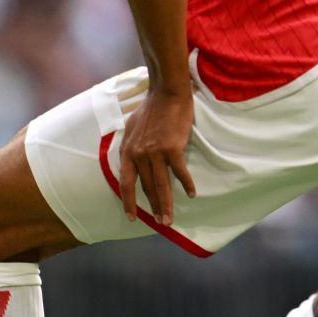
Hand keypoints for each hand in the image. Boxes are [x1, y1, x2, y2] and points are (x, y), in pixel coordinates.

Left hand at [116, 87, 196, 225]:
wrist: (166, 93)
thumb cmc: (151, 107)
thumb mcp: (131, 127)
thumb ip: (130, 146)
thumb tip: (129, 158)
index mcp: (128, 151)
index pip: (126, 183)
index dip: (128, 202)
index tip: (132, 217)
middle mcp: (139, 155)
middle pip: (147, 188)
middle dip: (153, 208)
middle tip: (160, 223)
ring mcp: (155, 152)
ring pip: (162, 185)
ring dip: (166, 204)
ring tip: (170, 220)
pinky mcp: (172, 148)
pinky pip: (180, 172)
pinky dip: (186, 184)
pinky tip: (191, 193)